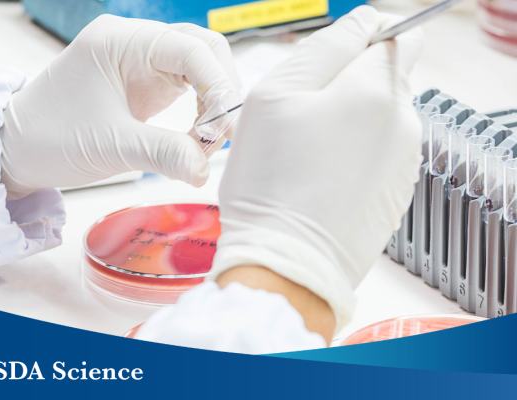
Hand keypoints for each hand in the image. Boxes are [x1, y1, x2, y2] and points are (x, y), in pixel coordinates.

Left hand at [0, 16, 240, 199]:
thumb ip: (164, 154)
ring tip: (209, 140)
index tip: (225, 127)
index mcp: (120, 41)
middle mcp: (134, 43)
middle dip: (221, 90)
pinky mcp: (146, 83)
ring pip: (200, 67)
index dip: (217, 85)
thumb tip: (204, 170)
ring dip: (214, 102)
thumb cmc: (50, 137)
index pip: (190, 49)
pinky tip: (197, 136)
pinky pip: (188, 87)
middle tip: (224, 133)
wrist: (19, 148)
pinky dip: (201, 111)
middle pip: (203, 49)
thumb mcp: (111, 145)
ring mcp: (141, 61)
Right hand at [208, 6, 423, 331]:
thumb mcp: (275, 94)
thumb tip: (365, 24)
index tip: (330, 63)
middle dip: (350, 82)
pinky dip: (355, 154)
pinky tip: (322, 177)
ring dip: (350, 120)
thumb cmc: (271, 184)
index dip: (359, 39)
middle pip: (387, 76)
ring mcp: (404, 161)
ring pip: (381, 116)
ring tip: (308, 152)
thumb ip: (325, 47)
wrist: (287, 262)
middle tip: (305, 115)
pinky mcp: (395, 191)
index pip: (393, 32)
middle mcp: (403, 123)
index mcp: (375, 91)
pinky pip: (379, 153)